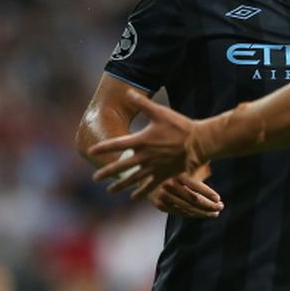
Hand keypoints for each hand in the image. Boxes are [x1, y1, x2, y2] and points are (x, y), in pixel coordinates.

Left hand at [89, 90, 204, 198]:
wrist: (198, 142)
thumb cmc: (179, 126)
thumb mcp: (160, 112)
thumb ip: (143, 103)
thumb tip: (128, 92)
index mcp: (141, 141)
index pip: (116, 145)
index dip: (103, 148)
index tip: (91, 151)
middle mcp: (144, 157)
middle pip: (121, 167)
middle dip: (107, 173)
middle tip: (95, 178)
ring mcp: (154, 168)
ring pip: (133, 179)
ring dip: (120, 185)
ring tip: (110, 190)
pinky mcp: (164, 175)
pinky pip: (150, 186)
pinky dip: (141, 193)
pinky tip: (134, 197)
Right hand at [147, 167, 223, 217]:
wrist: (141, 174)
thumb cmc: (167, 167)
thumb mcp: (179, 165)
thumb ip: (193, 168)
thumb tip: (211, 167)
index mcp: (176, 174)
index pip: (196, 186)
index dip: (208, 193)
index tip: (219, 199)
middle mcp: (169, 185)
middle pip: (193, 199)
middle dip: (209, 205)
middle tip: (220, 207)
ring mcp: (163, 196)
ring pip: (187, 208)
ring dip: (203, 212)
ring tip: (215, 213)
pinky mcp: (159, 205)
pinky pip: (179, 212)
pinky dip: (191, 214)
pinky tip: (201, 214)